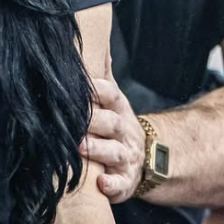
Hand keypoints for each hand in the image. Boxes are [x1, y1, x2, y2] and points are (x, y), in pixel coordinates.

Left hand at [79, 78, 144, 203]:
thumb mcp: (113, 100)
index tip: (81, 83)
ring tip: (80, 147)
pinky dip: (112, 185)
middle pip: (111, 123)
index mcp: (118, 110)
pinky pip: (121, 184)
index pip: (110, 95)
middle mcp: (124, 132)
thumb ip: (102, 74)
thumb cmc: (117, 126)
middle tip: (73, 119)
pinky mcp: (126, 181)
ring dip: (98, 150)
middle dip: (93, 120)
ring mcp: (127, 156)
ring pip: (114, 152)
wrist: (149, 159)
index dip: (97, 88)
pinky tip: (102, 184)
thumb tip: (91, 38)